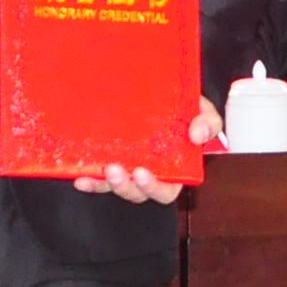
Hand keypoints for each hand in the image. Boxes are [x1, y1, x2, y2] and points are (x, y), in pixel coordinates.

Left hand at [71, 97, 223, 203]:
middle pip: (136, 192)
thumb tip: (197, 135)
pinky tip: (79, 175)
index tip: (141, 173)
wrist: (166, 94)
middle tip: (114, 170)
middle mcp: (150, 173)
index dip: (153, 187)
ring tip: (95, 171)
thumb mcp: (203, 112)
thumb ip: (207, 123)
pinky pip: (99, 175)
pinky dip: (90, 179)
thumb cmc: (187, 110)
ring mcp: (128, 167)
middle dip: (124, 186)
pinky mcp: (111, 159)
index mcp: (175, 170)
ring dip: (103, 184)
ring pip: (115, 186)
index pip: (165, 190)